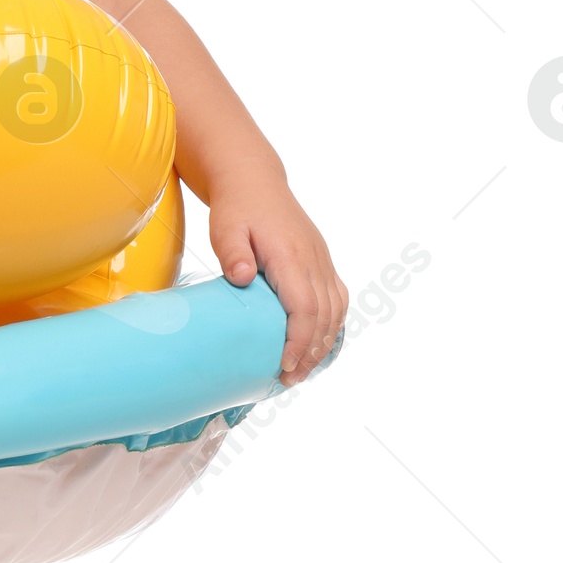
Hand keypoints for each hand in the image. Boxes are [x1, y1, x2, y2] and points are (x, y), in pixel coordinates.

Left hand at [208, 187, 346, 385]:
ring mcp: (321, 261)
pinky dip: (331, 325)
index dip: (299, 341)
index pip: (305, 308)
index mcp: (291, 256)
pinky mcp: (321, 262)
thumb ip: (233, 253)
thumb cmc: (236, 208)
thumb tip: (243, 278)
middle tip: (290, 381)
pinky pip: (337, 299)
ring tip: (303, 371)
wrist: (254, 181)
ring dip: (323, 344)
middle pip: (324, 316)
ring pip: (336, 310)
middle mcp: (314, 260)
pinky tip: (318, 344)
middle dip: (311, 353)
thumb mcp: (225, 228)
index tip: (285, 366)